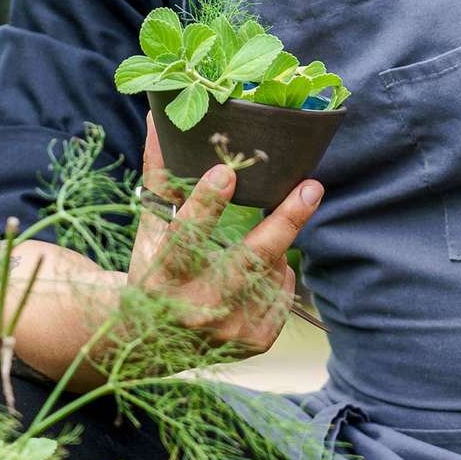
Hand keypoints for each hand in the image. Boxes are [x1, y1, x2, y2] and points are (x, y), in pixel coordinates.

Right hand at [128, 120, 321, 358]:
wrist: (152, 341)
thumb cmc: (152, 269)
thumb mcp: (150, 228)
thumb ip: (160, 177)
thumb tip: (159, 117)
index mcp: (162, 278)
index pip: (185, 238)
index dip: (206, 206)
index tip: (227, 172)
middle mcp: (196, 308)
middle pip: (249, 260)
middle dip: (284, 222)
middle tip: (310, 187)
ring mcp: (229, 329)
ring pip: (272, 270)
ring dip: (275, 246)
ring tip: (263, 235)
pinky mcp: (255, 341)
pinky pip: (282, 292)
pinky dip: (277, 274)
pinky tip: (260, 271)